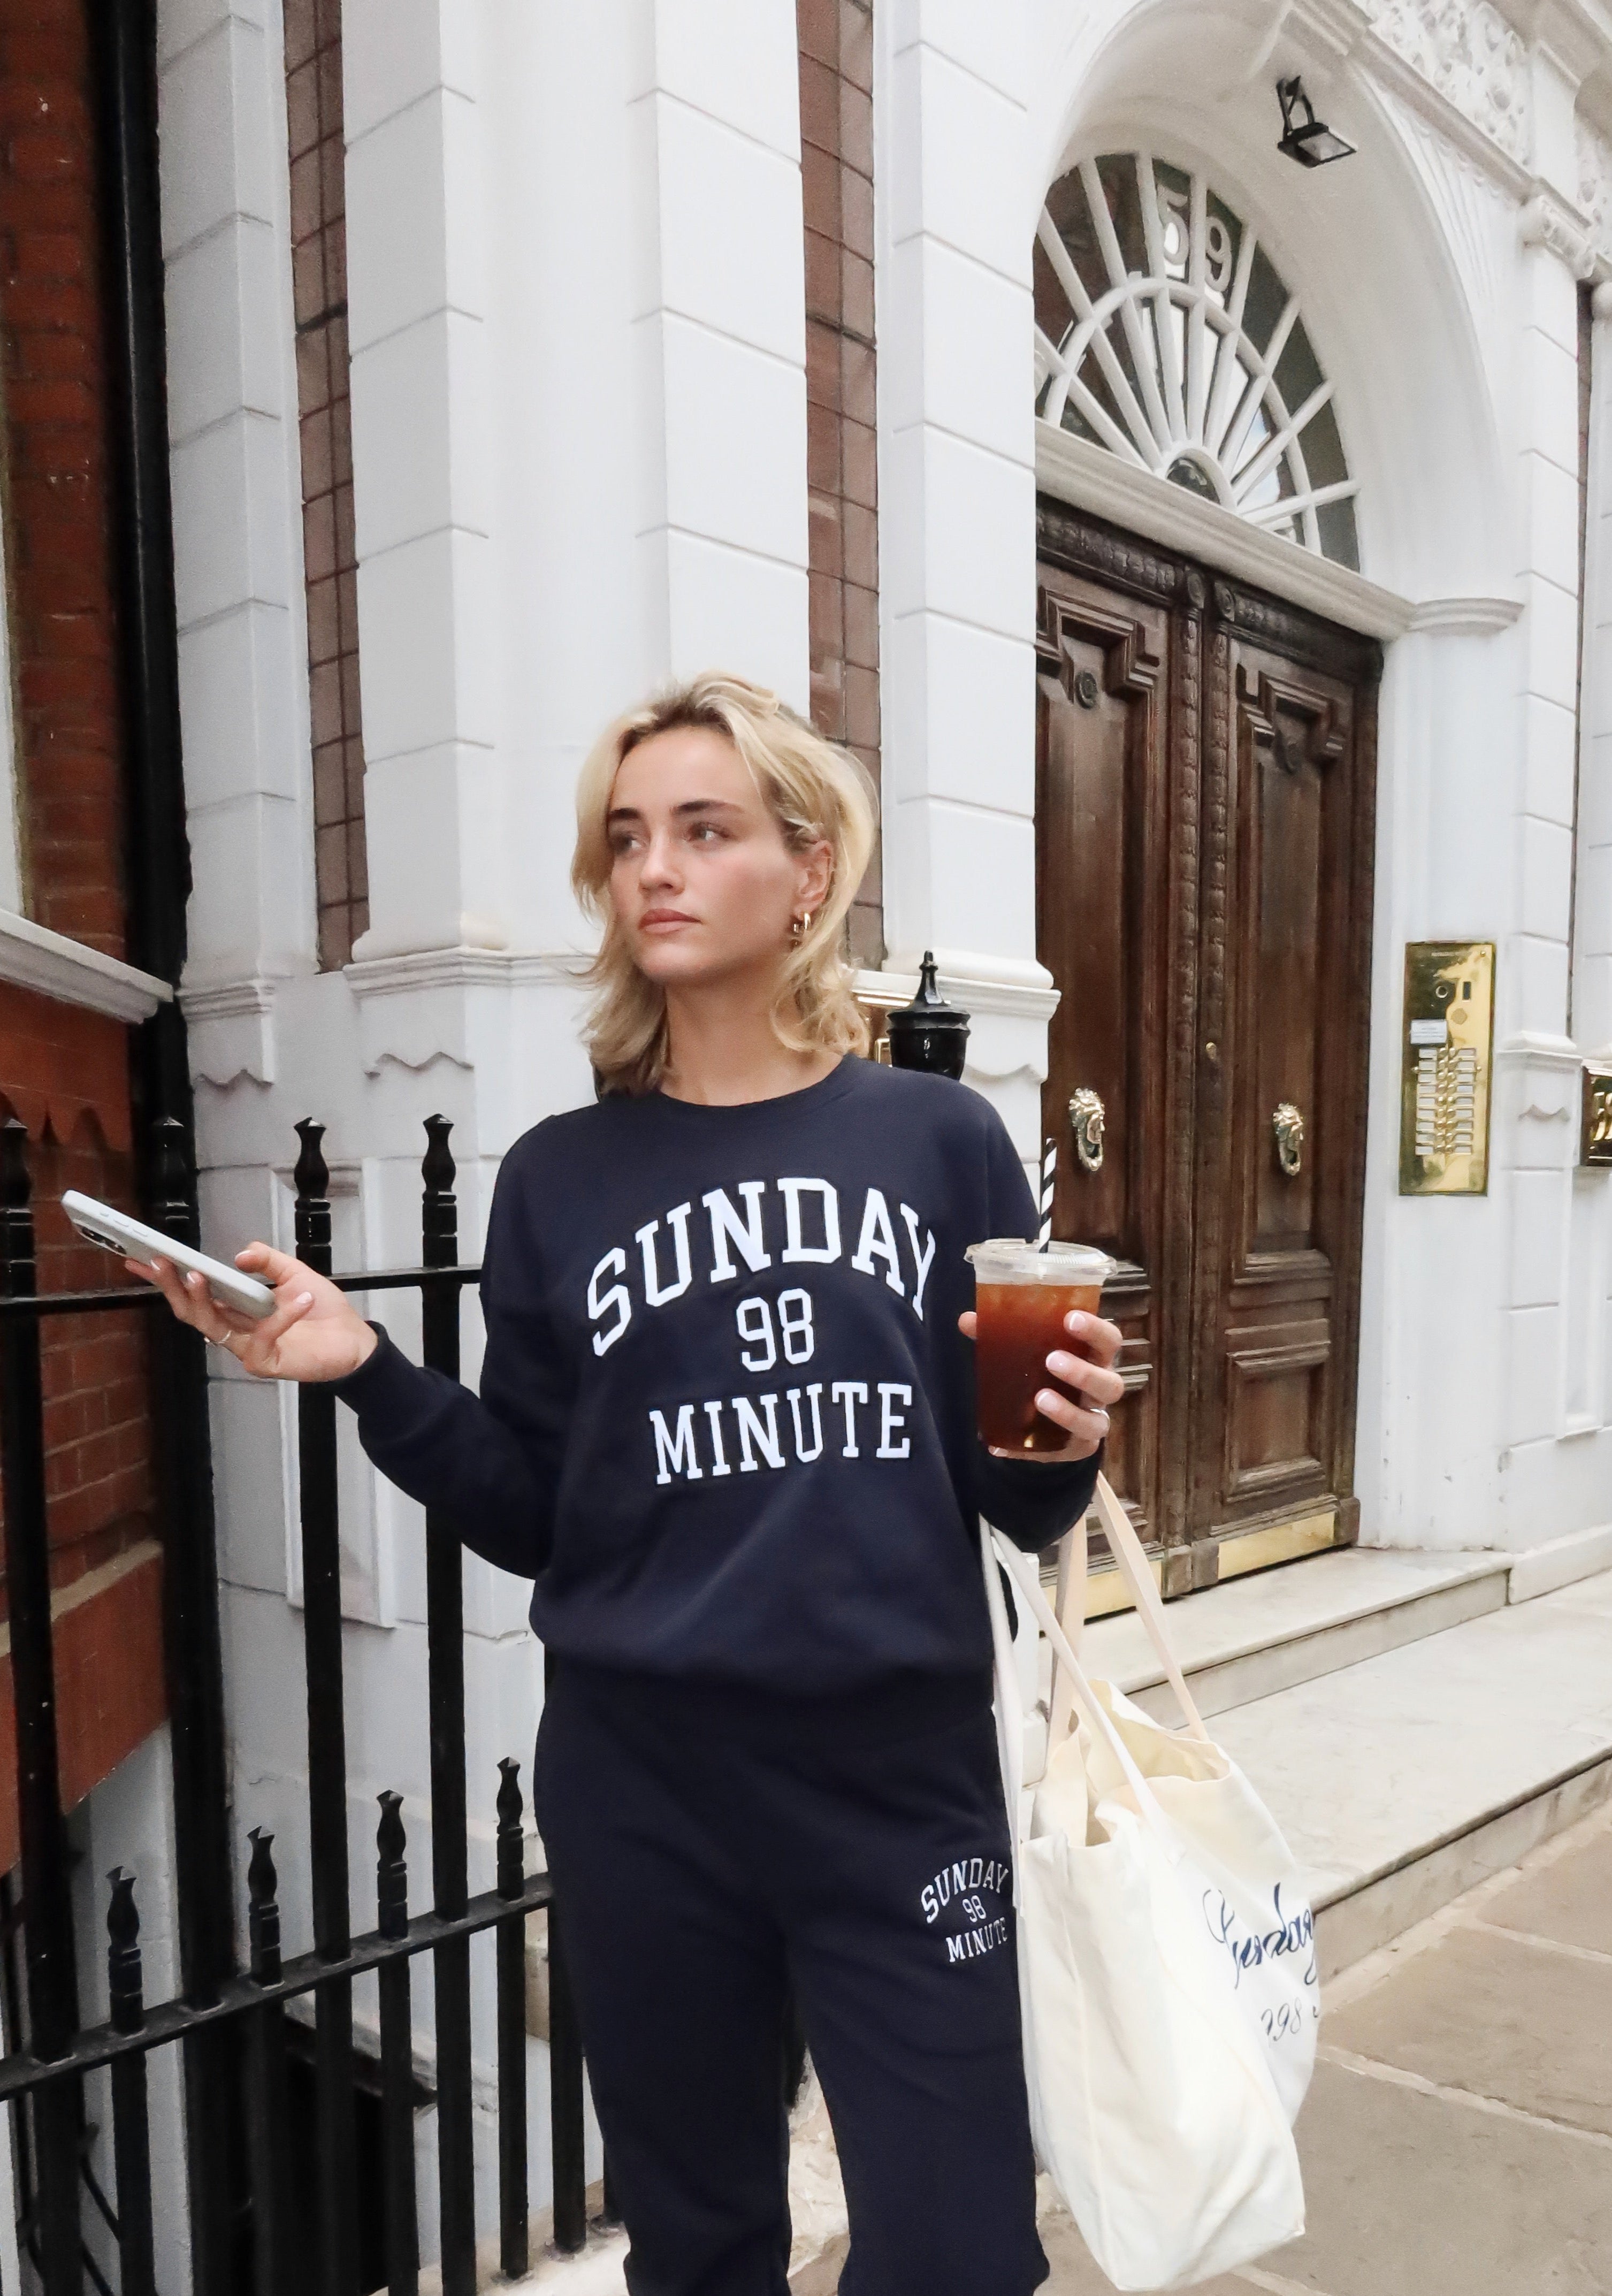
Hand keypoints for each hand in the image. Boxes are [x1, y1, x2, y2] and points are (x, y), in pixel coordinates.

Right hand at [127, 1243, 378, 1383]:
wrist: (354, 1338)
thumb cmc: (323, 1309)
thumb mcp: (295, 1273)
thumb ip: (267, 1261)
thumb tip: (238, 1255)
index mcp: (235, 1307)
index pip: (194, 1292)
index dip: (167, 1278)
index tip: (145, 1259)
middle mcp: (234, 1329)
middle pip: (191, 1311)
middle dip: (173, 1286)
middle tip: (162, 1263)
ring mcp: (246, 1348)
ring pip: (211, 1325)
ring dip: (202, 1298)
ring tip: (199, 1274)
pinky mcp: (265, 1362)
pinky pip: (263, 1336)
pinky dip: (282, 1314)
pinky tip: (300, 1298)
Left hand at [957, 1306, 1124, 1461]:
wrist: (1046, 1414)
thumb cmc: (1043, 1369)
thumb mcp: (1027, 1349)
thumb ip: (1001, 1334)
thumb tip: (967, 1320)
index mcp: (1094, 1358)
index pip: (1109, 1340)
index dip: (1095, 1330)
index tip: (1070, 1318)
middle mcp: (1100, 1390)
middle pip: (1111, 1384)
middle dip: (1083, 1373)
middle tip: (1051, 1360)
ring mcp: (1092, 1422)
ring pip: (1096, 1423)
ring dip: (1068, 1413)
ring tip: (1039, 1399)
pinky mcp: (1076, 1449)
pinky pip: (1061, 1453)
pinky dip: (1030, 1450)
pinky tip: (1001, 1445)